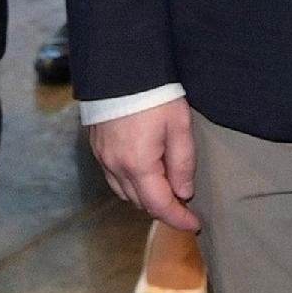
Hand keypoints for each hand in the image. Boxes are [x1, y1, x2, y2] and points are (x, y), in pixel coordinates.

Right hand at [87, 100, 198, 233]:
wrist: (121, 67)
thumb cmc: (154, 94)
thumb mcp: (180, 126)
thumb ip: (183, 163)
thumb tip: (184, 192)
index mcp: (138, 164)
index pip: (159, 205)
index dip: (178, 219)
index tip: (194, 224)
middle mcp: (115, 167)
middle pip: (141, 203)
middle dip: (164, 208)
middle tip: (185, 204)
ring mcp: (103, 158)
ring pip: (125, 194)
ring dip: (146, 198)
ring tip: (167, 190)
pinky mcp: (97, 148)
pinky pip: (114, 179)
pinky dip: (131, 185)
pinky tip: (145, 175)